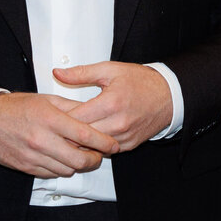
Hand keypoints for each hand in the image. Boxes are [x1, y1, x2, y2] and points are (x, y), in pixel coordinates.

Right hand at [0, 91, 119, 177]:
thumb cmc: (16, 107)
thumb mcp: (45, 99)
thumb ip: (70, 107)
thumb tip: (92, 112)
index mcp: (49, 119)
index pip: (84, 134)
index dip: (103, 142)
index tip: (112, 144)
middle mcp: (42, 139)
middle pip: (79, 159)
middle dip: (95, 159)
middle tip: (100, 154)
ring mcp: (34, 156)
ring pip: (68, 169)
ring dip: (78, 165)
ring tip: (82, 156)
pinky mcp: (27, 167)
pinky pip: (52, 174)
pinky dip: (62, 168)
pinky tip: (63, 159)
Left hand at [55, 61, 171, 150]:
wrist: (168, 96)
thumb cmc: (140, 81)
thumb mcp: (109, 70)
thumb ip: (81, 73)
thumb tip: (58, 73)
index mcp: (111, 103)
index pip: (76, 118)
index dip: (60, 117)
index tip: (51, 114)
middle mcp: (118, 124)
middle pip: (82, 136)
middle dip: (67, 131)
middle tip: (54, 126)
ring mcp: (124, 137)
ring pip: (92, 146)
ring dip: (80, 140)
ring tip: (68, 132)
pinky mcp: (128, 145)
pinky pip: (106, 150)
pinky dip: (95, 144)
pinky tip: (88, 136)